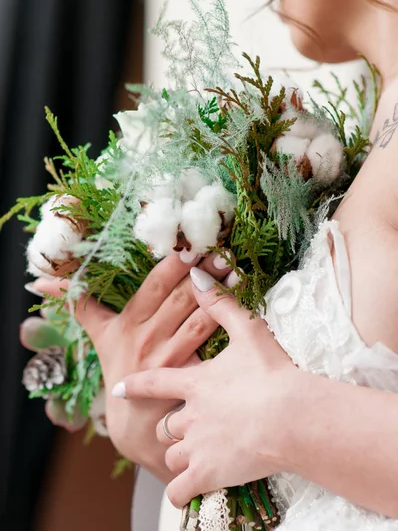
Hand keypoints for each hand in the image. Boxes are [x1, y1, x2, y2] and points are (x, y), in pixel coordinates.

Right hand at [31, 252, 233, 480]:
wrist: (135, 426)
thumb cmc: (120, 370)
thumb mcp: (98, 336)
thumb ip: (80, 304)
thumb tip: (42, 283)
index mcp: (127, 323)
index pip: (152, 287)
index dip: (171, 266)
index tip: (190, 246)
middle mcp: (146, 338)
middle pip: (178, 299)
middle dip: (202, 274)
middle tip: (222, 253)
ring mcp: (167, 359)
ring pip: (197, 320)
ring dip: (219, 297)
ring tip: (236, 276)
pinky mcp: (186, 377)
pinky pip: (208, 347)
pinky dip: (224, 328)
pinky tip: (241, 313)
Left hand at [117, 267, 300, 505]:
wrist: (292, 416)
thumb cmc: (273, 373)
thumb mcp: (248, 331)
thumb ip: (220, 305)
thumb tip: (198, 276)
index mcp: (194, 383)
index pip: (153, 382)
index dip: (134, 386)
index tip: (118, 389)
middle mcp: (187, 414)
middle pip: (165, 423)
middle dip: (173, 425)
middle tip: (194, 427)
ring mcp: (195, 445)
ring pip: (172, 453)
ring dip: (181, 454)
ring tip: (201, 454)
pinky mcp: (207, 474)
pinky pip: (178, 490)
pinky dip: (181, 490)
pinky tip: (189, 489)